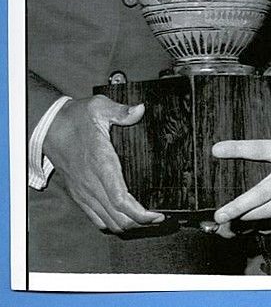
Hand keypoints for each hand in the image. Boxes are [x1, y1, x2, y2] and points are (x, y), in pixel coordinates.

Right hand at [43, 94, 164, 232]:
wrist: (50, 128)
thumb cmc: (76, 118)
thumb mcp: (99, 107)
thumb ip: (121, 111)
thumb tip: (140, 110)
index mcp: (100, 162)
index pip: (119, 198)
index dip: (139, 213)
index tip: (157, 214)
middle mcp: (91, 183)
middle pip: (117, 217)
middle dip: (140, 222)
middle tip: (158, 217)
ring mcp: (84, 191)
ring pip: (107, 222)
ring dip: (128, 225)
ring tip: (147, 219)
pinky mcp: (79, 195)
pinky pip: (96, 218)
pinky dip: (112, 223)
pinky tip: (126, 218)